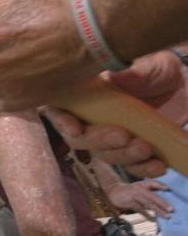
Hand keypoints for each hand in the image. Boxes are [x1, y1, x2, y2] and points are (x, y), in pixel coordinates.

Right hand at [40, 48, 187, 177]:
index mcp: (83, 93)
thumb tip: (117, 76)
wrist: (180, 86)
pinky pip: (130, 167)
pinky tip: (157, 166)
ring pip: (105, 155)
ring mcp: (109, 136)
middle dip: (99, 141)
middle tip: (123, 137)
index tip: (75, 129)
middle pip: (80, 138)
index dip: (61, 121)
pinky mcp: (130, 151)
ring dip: (123, 156)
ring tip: (145, 148)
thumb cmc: (156, 69)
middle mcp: (90, 118)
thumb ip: (133, 72)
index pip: (59, 109)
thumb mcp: (148, 65)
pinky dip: (142, 170)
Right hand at [107, 180, 172, 217]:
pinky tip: (153, 220)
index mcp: (143, 184)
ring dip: (158, 210)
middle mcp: (139, 189)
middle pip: (153, 196)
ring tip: (166, 216)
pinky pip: (140, 210)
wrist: (114, 190)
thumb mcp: (139, 187)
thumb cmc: (130, 190)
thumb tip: (161, 200)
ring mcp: (135, 196)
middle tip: (171, 209)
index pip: (153, 183)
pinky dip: (147, 215)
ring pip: (148, 204)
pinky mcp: (130, 202)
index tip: (168, 189)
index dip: (160, 185)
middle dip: (162, 203)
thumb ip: (149, 192)